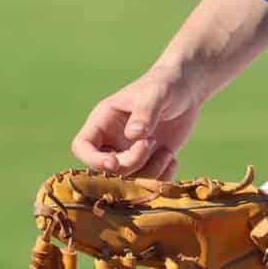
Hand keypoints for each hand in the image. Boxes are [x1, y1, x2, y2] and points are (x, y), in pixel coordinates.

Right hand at [70, 65, 201, 178]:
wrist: (186, 91)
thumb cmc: (165, 85)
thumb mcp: (156, 94)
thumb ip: (145, 112)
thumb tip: (133, 135)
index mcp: (103, 121)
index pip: (82, 147)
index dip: (93, 160)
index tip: (115, 162)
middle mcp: (112, 141)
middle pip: (106, 170)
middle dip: (130, 163)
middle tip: (151, 142)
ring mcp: (129, 154)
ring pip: (129, 180)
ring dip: (150, 171)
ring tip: (166, 151)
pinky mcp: (148, 163)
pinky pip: (148, 183)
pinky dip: (162, 177)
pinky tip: (171, 158)